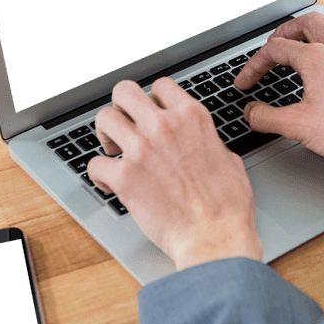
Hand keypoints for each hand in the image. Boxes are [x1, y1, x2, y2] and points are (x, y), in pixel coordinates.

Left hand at [86, 78, 261, 270]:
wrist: (215, 238)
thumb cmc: (227, 206)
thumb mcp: (228, 159)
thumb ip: (206, 141)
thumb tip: (199, 143)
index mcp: (192, 117)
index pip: (160, 86)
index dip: (153, 100)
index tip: (151, 116)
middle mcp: (164, 126)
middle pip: (124, 91)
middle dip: (121, 108)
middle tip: (125, 127)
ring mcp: (142, 150)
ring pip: (104, 119)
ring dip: (106, 135)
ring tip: (114, 152)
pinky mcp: (125, 178)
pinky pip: (94, 164)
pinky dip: (100, 175)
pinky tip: (110, 184)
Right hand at [234, 13, 323, 165]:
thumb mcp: (297, 126)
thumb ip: (267, 117)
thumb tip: (251, 112)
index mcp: (315, 60)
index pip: (275, 50)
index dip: (254, 65)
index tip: (247, 82)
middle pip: (309, 22)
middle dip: (289, 29)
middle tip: (277, 41)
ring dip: (322, 31)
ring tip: (311, 39)